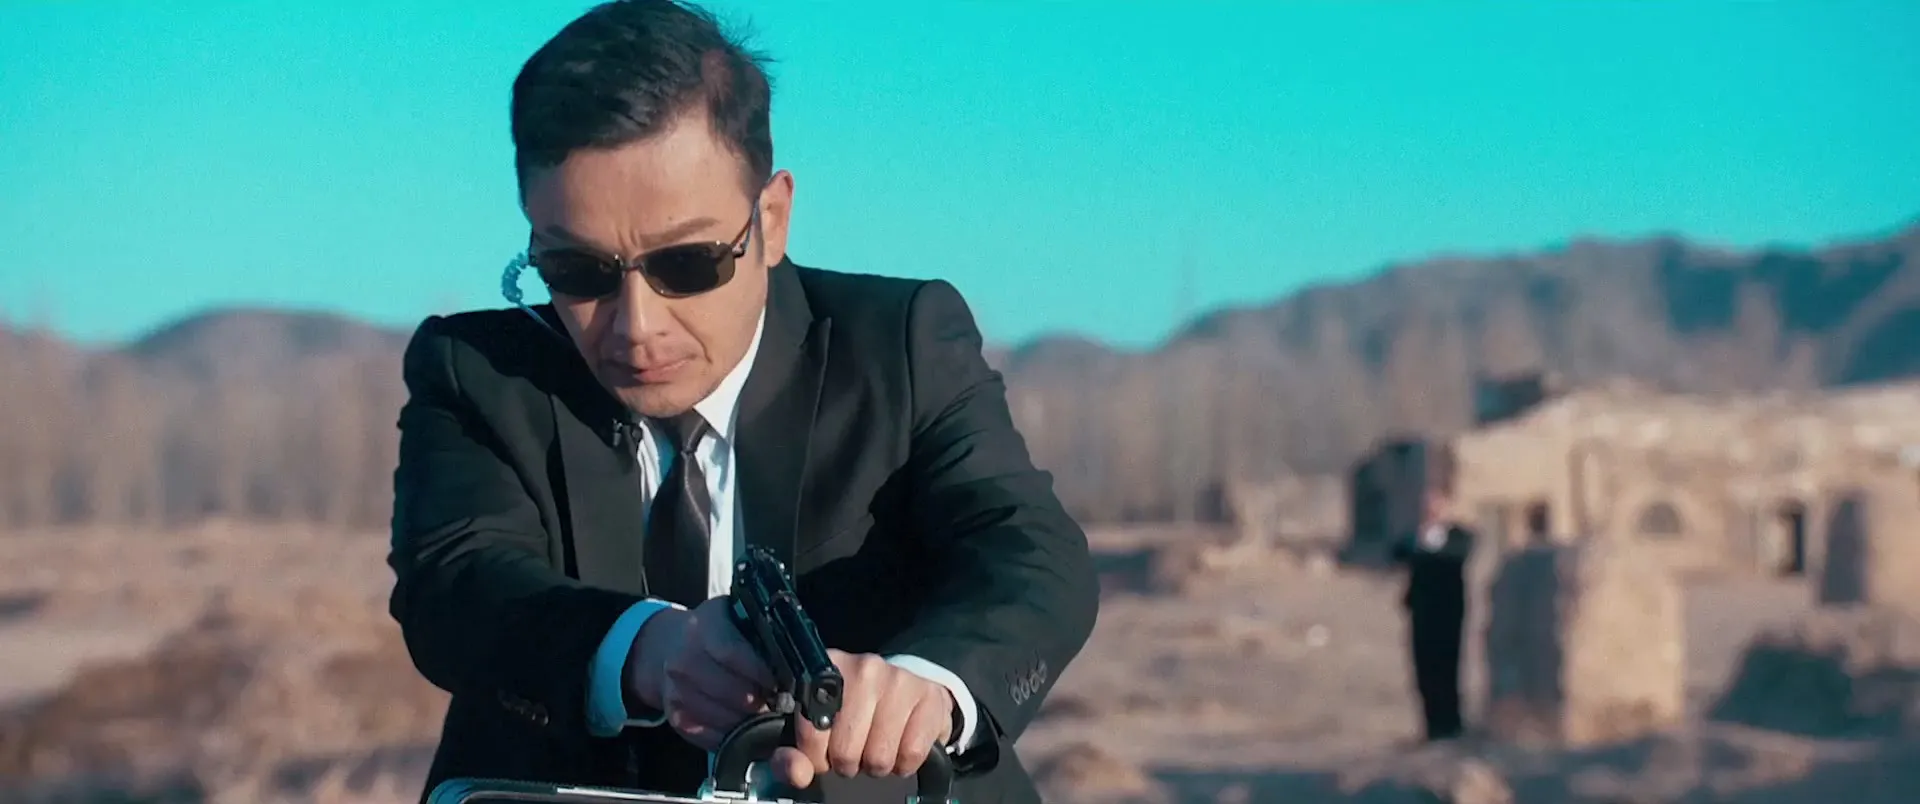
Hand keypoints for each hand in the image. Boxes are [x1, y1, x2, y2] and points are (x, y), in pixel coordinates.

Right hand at [627, 597, 775, 749]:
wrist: (670, 645)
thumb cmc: (717, 631)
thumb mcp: (736, 617)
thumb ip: (761, 632)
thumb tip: (796, 660)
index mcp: (703, 628)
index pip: (731, 653)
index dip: (759, 672)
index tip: (781, 683)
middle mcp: (682, 659)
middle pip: (726, 689)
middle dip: (757, 701)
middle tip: (780, 706)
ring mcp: (674, 689)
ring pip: (718, 716)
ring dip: (746, 722)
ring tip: (767, 718)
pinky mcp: (674, 715)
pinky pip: (705, 734)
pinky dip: (729, 736)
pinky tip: (745, 732)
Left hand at [769, 650, 954, 788]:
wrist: (908, 691)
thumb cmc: (856, 711)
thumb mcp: (816, 727)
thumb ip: (793, 754)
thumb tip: (797, 772)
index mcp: (827, 669)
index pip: (811, 733)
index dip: (815, 755)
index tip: (823, 750)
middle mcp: (864, 668)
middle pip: (846, 750)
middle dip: (848, 761)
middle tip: (854, 748)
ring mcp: (899, 679)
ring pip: (879, 756)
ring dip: (877, 763)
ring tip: (876, 746)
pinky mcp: (929, 696)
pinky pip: (912, 753)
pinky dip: (905, 762)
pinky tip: (900, 745)